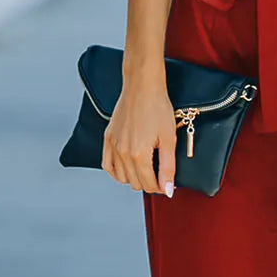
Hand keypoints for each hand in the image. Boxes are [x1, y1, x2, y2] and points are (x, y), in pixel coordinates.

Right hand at [102, 79, 177, 195]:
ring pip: (121, 177)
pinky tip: (126, 169)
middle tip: (160, 175)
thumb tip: (168, 190)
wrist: (142, 87)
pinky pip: (107, 165)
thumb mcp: (169, 139)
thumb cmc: (158, 108)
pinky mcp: (107, 138)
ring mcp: (112, 146)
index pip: (149, 184)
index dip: (161, 187)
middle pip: (135, 183)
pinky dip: (116, 172)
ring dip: (134, 178)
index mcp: (138, 154)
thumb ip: (168, 167)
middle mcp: (122, 152)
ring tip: (146, 170)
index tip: (168, 184)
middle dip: (149, 183)